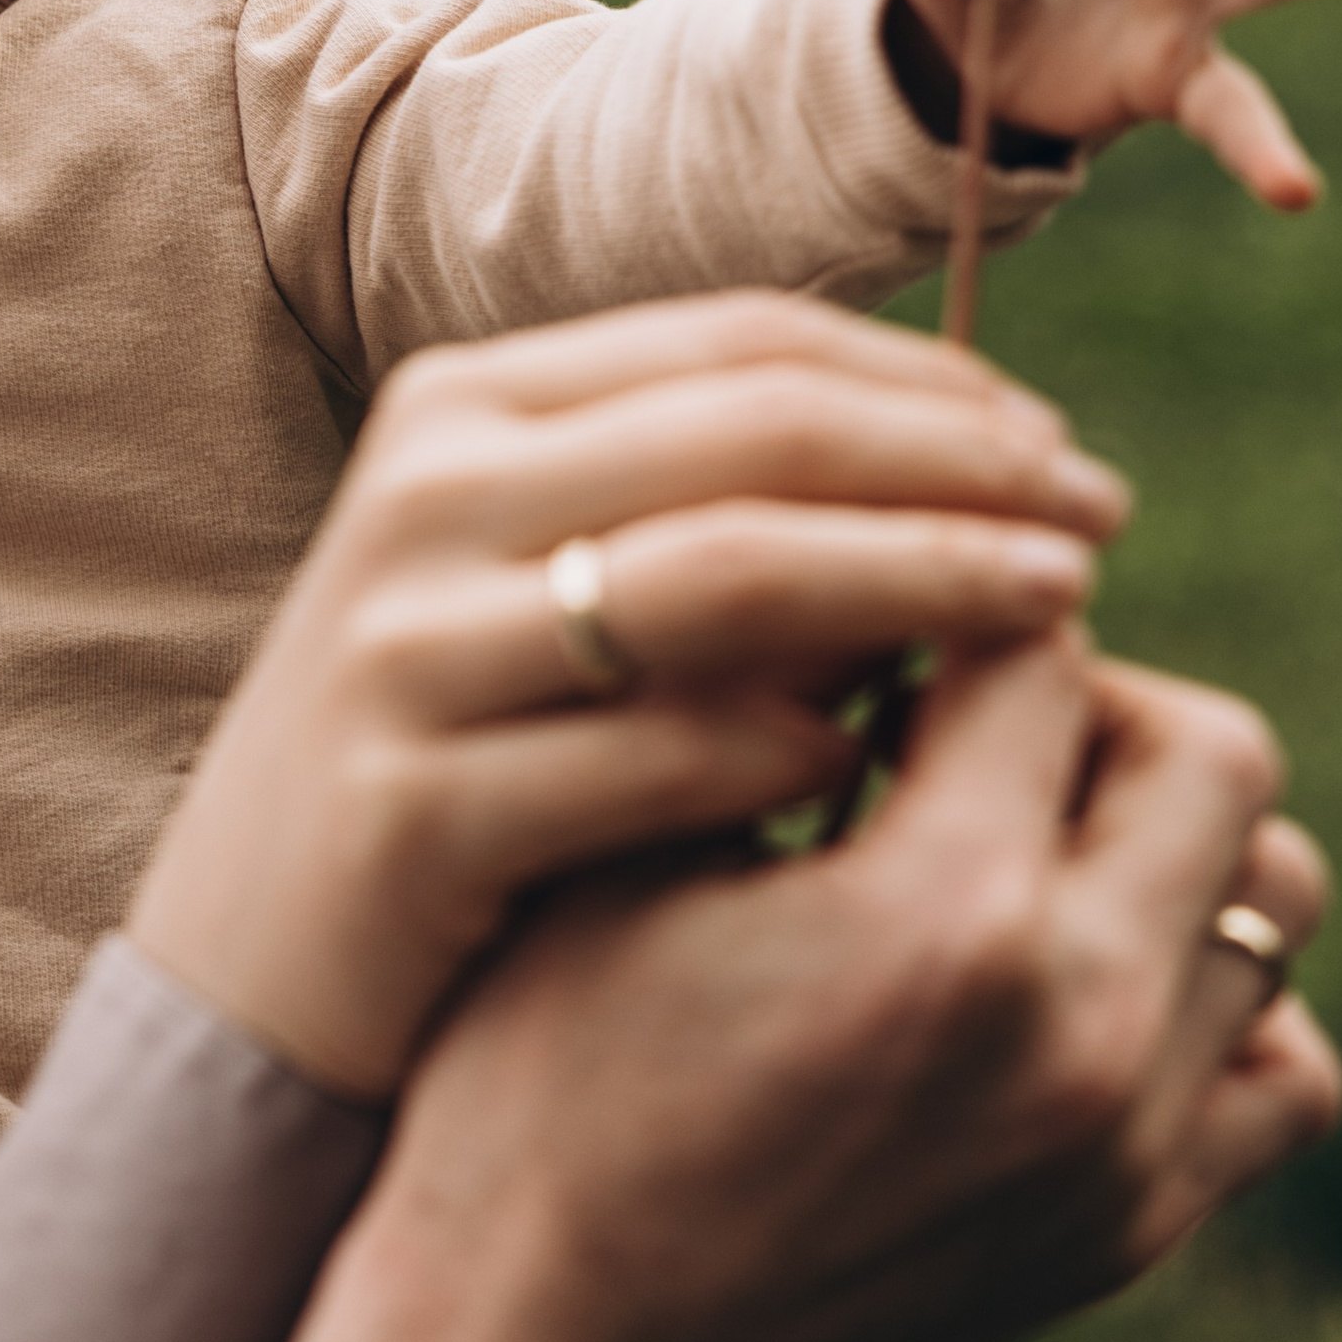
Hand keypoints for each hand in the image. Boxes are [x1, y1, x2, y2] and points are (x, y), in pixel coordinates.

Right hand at [63, 640, 1340, 1341]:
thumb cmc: (545, 1072)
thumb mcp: (628, 848)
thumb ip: (766, 692)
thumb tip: (874, 547)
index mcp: (942, 912)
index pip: (1040, 644)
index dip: (950, 596)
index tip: (887, 604)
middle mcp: (1078, 1027)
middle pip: (1212, 748)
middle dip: (1090, 698)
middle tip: (959, 720)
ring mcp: (1129, 1145)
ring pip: (1276, 894)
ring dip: (1168, 836)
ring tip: (1021, 839)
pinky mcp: (1138, 1230)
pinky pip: (1287, 1064)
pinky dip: (1220, 997)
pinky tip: (1077, 971)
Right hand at [130, 291, 1129, 1099]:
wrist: (242, 998)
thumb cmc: (457, 777)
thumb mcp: (556, 599)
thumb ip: (714, 513)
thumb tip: (981, 468)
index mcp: (466, 409)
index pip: (743, 343)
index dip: (930, 383)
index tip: (1059, 447)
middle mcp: (426, 494)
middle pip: (756, 432)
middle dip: (959, 467)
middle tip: (1100, 520)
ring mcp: (405, 650)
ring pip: (722, 573)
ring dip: (919, 580)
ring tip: (1056, 616)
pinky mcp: (407, 811)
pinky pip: (652, 759)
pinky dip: (790, 752)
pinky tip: (887, 773)